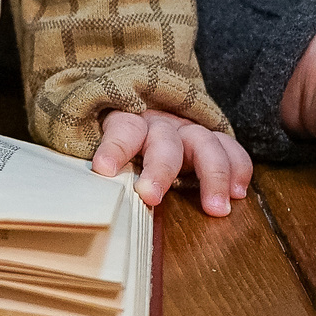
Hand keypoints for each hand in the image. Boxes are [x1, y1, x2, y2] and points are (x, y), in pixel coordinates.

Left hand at [92, 109, 251, 216]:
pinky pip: (228, 147)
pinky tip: (238, 191)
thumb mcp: (95, 143)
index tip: (104, 170)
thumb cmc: (113, 138)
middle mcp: (159, 122)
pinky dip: (237, 166)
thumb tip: (77, 190)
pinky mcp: (208, 138)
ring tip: (216, 208)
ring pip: (204, 142)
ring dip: (213, 174)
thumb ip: (94, 159)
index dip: (114, 147)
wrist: (139, 107)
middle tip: (151, 196)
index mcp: (127, 119)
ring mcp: (186, 128)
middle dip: (160, 169)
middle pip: (163, 140)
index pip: (122, 128)